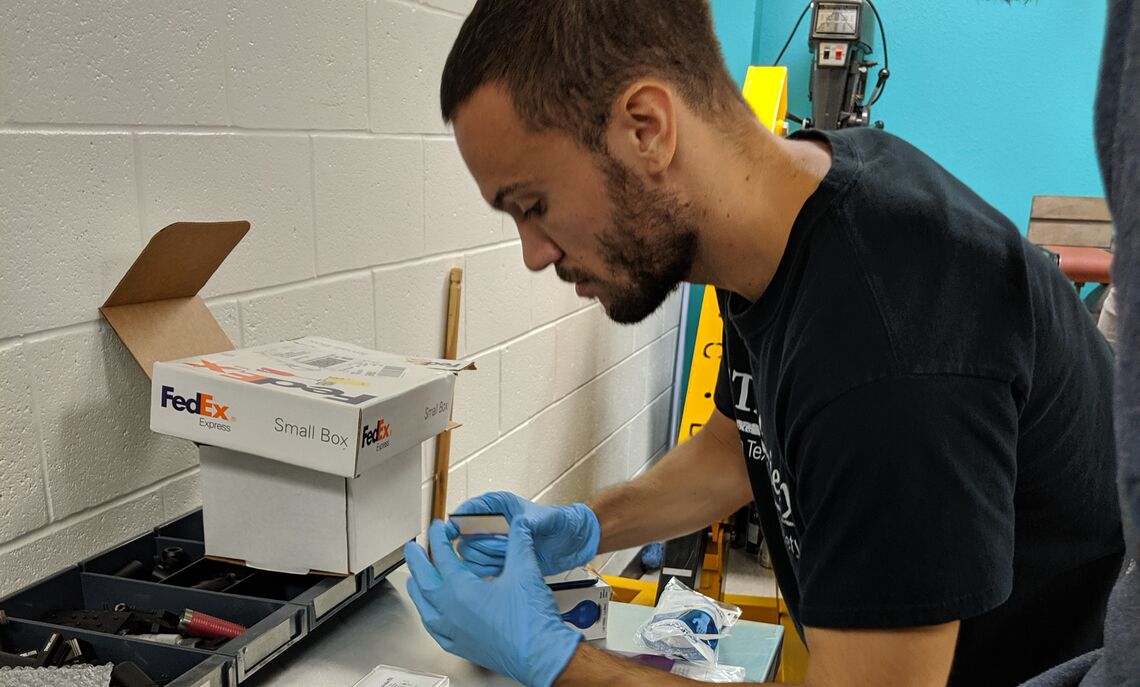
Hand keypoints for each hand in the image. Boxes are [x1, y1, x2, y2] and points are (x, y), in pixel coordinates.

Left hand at [405, 520, 582, 686]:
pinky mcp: (460, 647)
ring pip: (423, 606)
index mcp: (460, 590)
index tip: (437, 527)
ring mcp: (452, 632)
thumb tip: (519, 524)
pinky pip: (433, 629)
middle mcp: (449, 612)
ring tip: (415, 578)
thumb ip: (519, 542)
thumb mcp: (525, 571)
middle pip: (423, 580)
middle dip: (416, 560)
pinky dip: (428, 615)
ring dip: (417, 588)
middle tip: (412, 547)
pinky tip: (431, 614)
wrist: (543, 656)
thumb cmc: (532, 622)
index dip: (438, 537)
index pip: (442, 556)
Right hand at [445, 492, 600, 576]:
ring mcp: (491, 544)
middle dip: (481, 545)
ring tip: (508, 559)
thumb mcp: (548, 519)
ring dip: (486, 560)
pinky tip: (505, 570)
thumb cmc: (561, 523)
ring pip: (469, 556)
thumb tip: (518, 526)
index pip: (470, 509)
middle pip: (466, 537)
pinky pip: (478, 570)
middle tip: (503, 548)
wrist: (571, 543)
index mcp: (499, 505)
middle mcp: (490, 524)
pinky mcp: (495, 561)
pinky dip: (488, 572)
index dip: (459, 520)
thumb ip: (531, 522)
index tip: (455, 530)